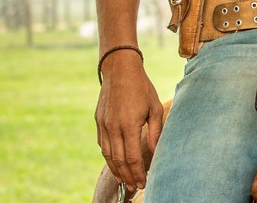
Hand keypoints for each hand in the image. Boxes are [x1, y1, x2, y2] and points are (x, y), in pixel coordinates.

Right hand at [94, 52, 163, 190]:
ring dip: (117, 170)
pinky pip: (103, 145)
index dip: (138, 173)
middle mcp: (114, 127)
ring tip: (126, 180)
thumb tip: (157, 152)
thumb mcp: (154, 108)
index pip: (133, 157)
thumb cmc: (142, 88)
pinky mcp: (98, 122)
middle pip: (119, 161)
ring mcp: (104, 125)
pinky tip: (116, 163)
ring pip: (108, 156)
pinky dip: (109, 157)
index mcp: (129, 124)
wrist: (120, 70)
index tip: (144, 183)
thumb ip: (156, 131)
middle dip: (128, 176)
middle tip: (136, 187)